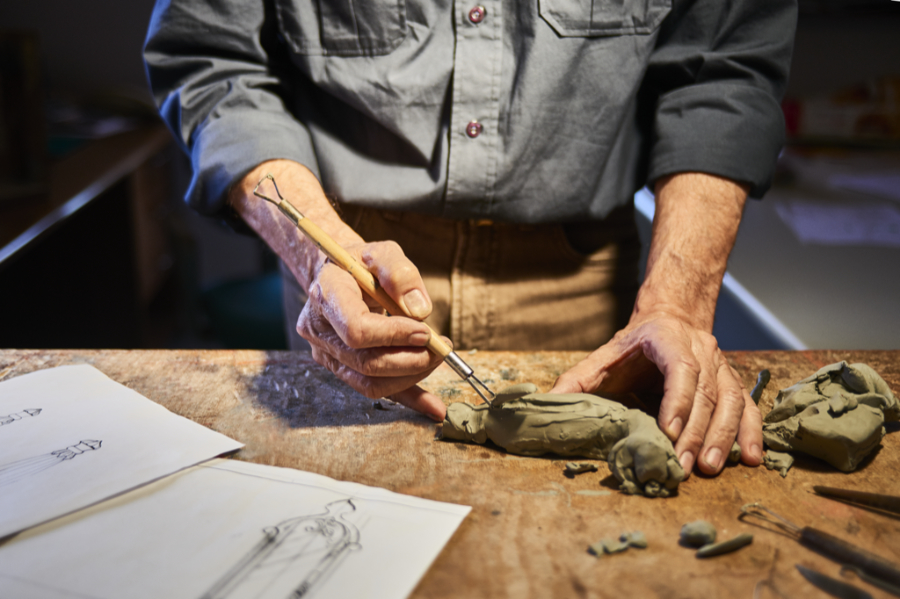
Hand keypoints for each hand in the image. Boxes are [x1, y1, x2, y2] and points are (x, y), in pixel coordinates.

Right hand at [298, 240, 447, 420]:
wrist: (339, 273)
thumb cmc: (362, 261)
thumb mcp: (383, 251)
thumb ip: (400, 273)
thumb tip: (420, 310)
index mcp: (326, 295)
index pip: (356, 329)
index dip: (393, 336)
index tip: (424, 331)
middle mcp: (319, 330)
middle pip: (365, 362)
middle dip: (410, 360)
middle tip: (441, 348)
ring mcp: (327, 354)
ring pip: (369, 383)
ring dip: (411, 377)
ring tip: (437, 357)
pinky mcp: (342, 368)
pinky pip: (375, 390)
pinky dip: (407, 399)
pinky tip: (434, 407)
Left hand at [550, 310, 761, 475]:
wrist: (669, 319)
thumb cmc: (632, 347)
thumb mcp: (601, 359)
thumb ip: (576, 381)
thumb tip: (547, 404)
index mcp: (666, 339)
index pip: (680, 369)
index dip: (677, 401)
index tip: (668, 432)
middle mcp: (701, 350)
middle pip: (705, 392)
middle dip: (695, 432)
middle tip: (684, 465)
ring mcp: (721, 367)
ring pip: (731, 401)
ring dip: (722, 436)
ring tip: (710, 467)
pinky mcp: (732, 383)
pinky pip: (748, 407)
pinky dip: (752, 433)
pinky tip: (752, 458)